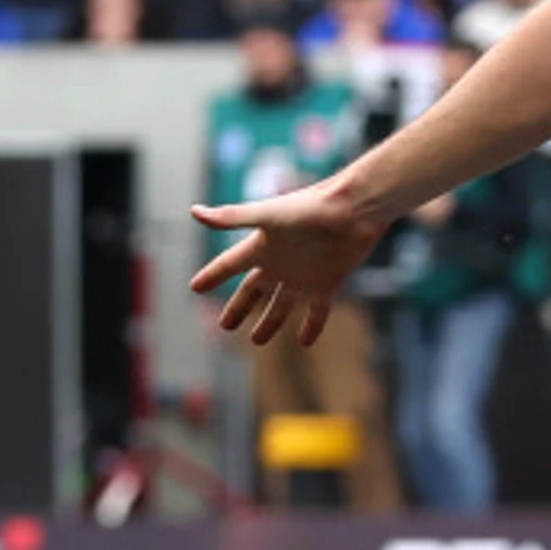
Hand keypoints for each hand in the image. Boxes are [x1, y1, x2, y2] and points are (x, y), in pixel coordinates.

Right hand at [190, 180, 387, 346]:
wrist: (355, 208)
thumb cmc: (310, 208)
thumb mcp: (267, 215)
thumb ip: (232, 218)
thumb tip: (194, 212)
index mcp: (262, 246)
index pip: (229, 265)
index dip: (212, 276)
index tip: (195, 287)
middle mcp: (280, 262)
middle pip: (253, 290)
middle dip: (239, 307)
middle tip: (224, 326)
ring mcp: (304, 274)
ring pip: (281, 305)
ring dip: (269, 322)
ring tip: (257, 341)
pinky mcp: (328, 282)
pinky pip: (317, 310)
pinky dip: (311, 326)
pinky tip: (305, 341)